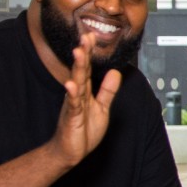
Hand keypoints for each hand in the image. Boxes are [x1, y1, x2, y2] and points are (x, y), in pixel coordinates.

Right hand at [50, 43, 120, 167]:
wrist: (71, 150)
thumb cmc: (83, 130)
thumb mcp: (102, 107)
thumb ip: (108, 90)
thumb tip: (115, 73)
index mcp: (85, 91)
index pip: (87, 68)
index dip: (90, 52)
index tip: (92, 35)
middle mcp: (78, 94)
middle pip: (81, 70)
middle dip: (84, 53)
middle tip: (86, 36)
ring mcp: (74, 104)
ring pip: (77, 82)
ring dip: (77, 68)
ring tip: (78, 52)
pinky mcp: (72, 117)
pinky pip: (73, 104)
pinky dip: (72, 94)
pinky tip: (71, 84)